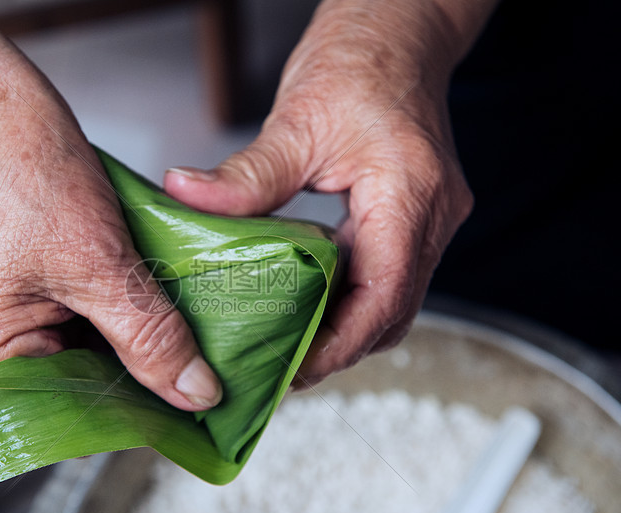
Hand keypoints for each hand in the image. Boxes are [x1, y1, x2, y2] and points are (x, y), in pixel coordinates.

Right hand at [0, 67, 222, 410]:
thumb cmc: (28, 175)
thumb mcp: (101, 265)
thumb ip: (150, 337)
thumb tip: (196, 394)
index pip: (69, 413)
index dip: (132, 413)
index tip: (191, 410)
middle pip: (82, 387)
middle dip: (140, 377)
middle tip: (203, 375)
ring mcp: (13, 320)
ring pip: (92, 354)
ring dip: (138, 344)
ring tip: (190, 344)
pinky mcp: (34, 294)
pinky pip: (88, 323)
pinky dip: (126, 317)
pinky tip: (164, 313)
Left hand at [164, 0, 481, 383]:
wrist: (399, 29)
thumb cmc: (362, 59)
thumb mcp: (298, 119)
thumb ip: (247, 173)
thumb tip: (187, 196)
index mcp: (410, 197)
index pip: (383, 299)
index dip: (340, 345)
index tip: (295, 370)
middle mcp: (433, 216)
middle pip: (393, 312)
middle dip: (341, 347)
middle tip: (284, 366)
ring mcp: (432, 218)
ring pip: (395, 300)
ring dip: (348, 326)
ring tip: (293, 341)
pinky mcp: (417, 215)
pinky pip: (389, 273)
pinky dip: (352, 296)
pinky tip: (313, 299)